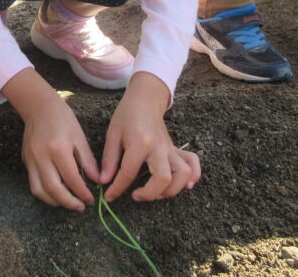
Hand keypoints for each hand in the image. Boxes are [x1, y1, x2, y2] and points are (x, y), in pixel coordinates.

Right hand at [3, 68, 99, 210]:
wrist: (38, 106)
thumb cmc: (62, 118)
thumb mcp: (79, 136)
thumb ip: (88, 160)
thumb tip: (97, 181)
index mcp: (58, 147)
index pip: (71, 178)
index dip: (82, 192)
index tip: (90, 199)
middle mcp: (41, 155)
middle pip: (52, 188)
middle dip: (68, 202)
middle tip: (80, 207)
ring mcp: (30, 159)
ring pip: (38, 190)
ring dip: (54, 201)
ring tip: (68, 202)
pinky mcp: (25, 160)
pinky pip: (33, 183)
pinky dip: (45, 192)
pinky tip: (57, 192)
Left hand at [100, 73, 200, 201]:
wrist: (145, 100)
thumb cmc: (126, 116)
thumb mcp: (112, 135)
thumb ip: (109, 159)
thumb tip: (104, 182)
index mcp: (140, 142)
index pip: (129, 173)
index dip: (117, 189)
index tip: (109, 196)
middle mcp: (159, 147)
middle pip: (163, 178)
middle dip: (149, 194)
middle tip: (135, 195)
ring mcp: (171, 149)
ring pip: (183, 175)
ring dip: (170, 190)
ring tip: (156, 191)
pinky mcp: (177, 149)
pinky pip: (193, 164)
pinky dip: (192, 177)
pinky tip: (183, 185)